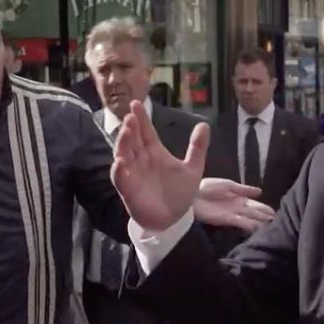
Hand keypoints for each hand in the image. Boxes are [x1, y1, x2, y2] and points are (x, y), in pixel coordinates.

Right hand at [111, 100, 207, 230]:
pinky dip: (119, 170)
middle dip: (131, 127)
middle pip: (133, 139)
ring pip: (124, 154)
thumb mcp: (193, 168)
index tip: (136, 103)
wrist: (173, 219)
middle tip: (131, 115)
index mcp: (155, 152)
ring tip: (126, 131)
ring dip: (123, 143)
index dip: (141, 118)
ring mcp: (133, 173)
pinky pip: (120, 178)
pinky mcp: (128, 189)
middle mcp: (141, 159)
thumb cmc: (179, 193)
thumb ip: (197, 147)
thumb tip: (204, 124)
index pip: (146, 131)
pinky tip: (120, 162)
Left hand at [194, 178, 275, 232]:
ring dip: (260, 223)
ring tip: (271, 227)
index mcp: (239, 198)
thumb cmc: (207, 187)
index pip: (255, 204)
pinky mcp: (225, 219)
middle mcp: (238, 208)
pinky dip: (248, 225)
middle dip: (265, 218)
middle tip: (277, 222)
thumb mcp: (228, 185)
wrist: (192, 193)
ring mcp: (233, 214)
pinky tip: (257, 227)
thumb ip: (243, 189)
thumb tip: (260, 192)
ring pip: (250, 219)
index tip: (275, 213)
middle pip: (255, 213)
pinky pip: (240, 222)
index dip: (265, 209)